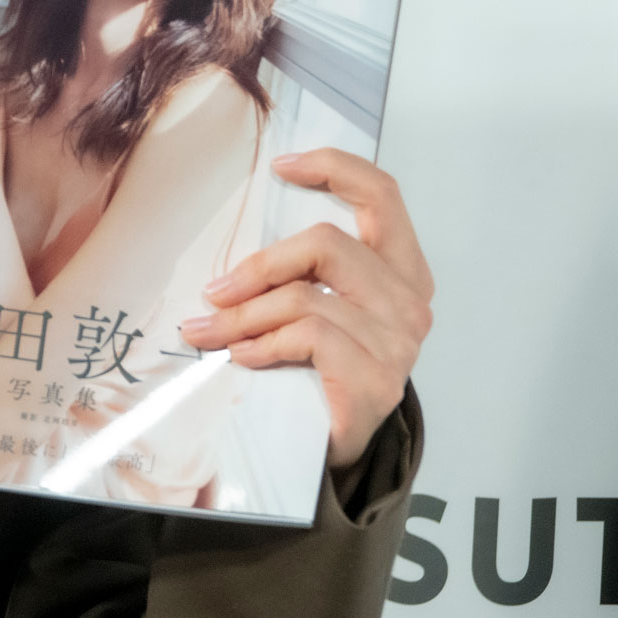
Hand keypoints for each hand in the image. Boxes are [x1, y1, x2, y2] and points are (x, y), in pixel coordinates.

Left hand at [179, 148, 433, 466]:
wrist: (338, 452)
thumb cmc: (322, 372)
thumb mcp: (319, 307)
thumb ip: (303, 271)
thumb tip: (236, 248)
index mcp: (402, 270)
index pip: (383, 195)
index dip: (334, 168)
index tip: (281, 166)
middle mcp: (409, 300)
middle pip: (326, 244)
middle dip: (258, 266)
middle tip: (215, 291)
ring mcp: (398, 341)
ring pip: (304, 296)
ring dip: (244, 314)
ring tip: (208, 331)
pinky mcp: (376, 378)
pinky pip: (307, 336)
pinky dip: (261, 343)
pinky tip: (241, 355)